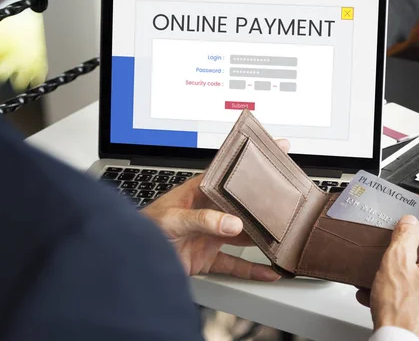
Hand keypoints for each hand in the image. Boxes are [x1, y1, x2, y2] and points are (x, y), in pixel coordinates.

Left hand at [141, 139, 289, 281]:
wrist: (130, 259)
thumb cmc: (142, 230)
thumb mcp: (172, 219)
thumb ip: (202, 220)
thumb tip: (231, 223)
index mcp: (199, 192)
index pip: (230, 172)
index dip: (251, 161)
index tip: (275, 148)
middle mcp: (208, 211)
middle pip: (242, 204)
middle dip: (264, 202)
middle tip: (288, 198)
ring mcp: (210, 235)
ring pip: (244, 234)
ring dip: (262, 236)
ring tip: (283, 236)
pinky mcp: (208, 258)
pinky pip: (236, 263)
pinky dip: (252, 269)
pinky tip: (267, 270)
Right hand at [357, 216, 418, 340]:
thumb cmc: (402, 310)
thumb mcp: (395, 261)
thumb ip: (404, 236)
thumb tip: (410, 222)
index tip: (404, 229)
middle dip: (406, 256)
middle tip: (389, 257)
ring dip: (401, 276)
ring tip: (379, 280)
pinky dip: (405, 293)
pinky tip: (382, 296)